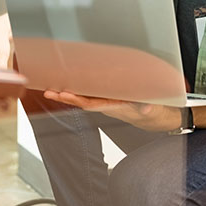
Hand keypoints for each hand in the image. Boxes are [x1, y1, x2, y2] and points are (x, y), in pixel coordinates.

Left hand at [43, 90, 181, 131]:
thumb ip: (149, 109)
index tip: (65, 94)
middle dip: (66, 97)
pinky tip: (68, 86)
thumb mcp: (155, 110)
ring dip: (68, 94)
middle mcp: (108, 106)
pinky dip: (78, 91)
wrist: (157, 119)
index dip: (78, 99)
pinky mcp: (109, 99)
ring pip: (84, 98)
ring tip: (51, 89)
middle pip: (83, 102)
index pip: (93, 104)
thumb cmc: (155, 113)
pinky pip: (91, 95)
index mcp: (116, 107)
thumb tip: (146, 109)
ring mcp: (107, 102)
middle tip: (49, 91)